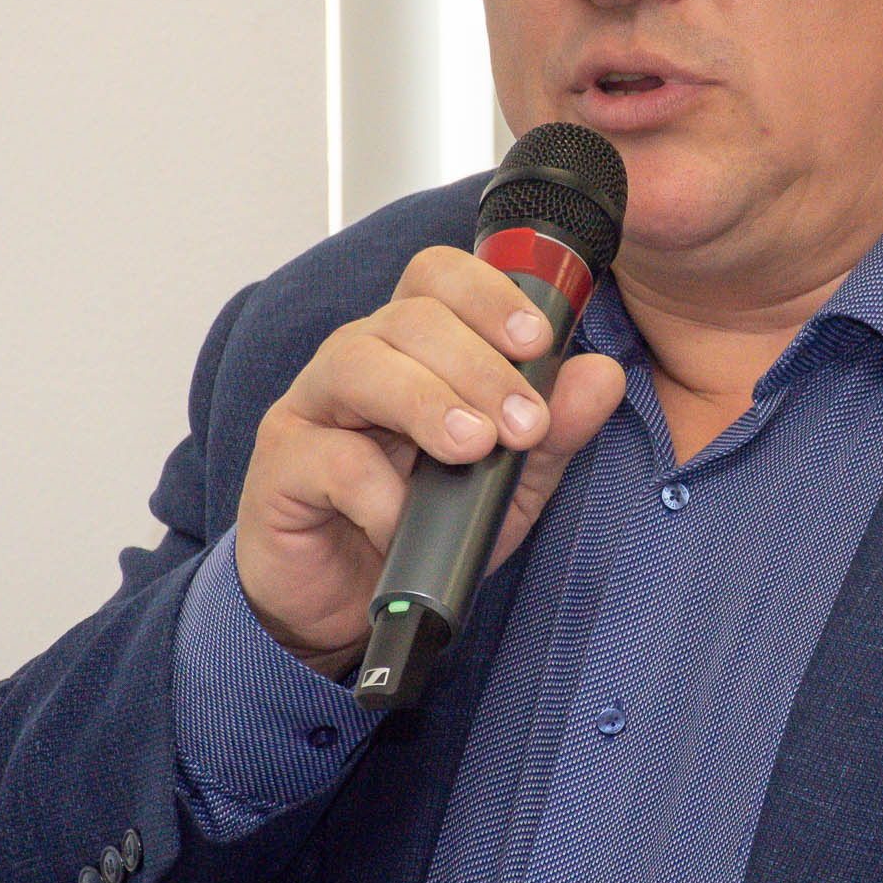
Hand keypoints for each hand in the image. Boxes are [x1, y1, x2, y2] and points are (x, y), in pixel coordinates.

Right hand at [234, 246, 626, 679]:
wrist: (348, 604)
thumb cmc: (418, 525)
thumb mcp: (509, 483)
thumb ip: (555, 430)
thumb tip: (601, 376)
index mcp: (413, 347)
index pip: (440, 278)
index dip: (489, 295)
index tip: (536, 341)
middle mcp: (359, 359)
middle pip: (410, 317)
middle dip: (479, 366)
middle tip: (522, 423)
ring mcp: (313, 406)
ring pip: (361, 364)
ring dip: (428, 402)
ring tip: (473, 447)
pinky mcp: (281, 464)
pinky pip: (331, 458)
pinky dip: (381, 491)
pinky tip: (405, 520)